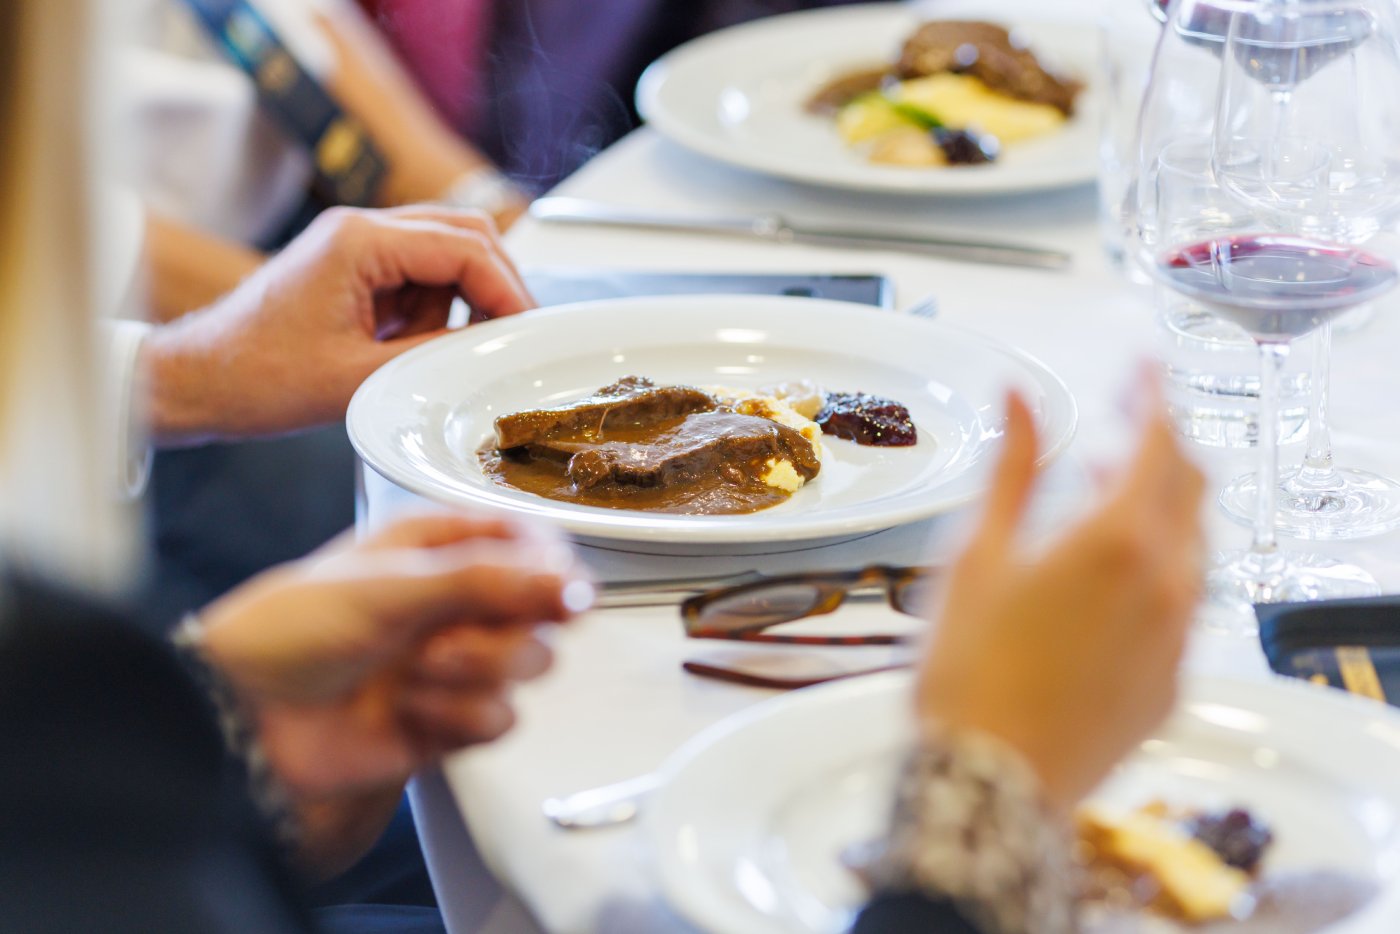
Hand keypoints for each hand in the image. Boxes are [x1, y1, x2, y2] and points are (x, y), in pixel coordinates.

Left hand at [143, 206, 533, 444]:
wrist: (197, 382)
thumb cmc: (255, 377)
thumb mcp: (359, 379)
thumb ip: (436, 357)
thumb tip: (494, 350)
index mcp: (358, 240)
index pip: (464, 247)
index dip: (506, 289)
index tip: (527, 330)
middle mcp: (359, 229)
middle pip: (464, 234)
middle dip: (496, 285)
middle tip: (512, 335)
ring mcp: (356, 246)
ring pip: (446, 255)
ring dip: (461, 302)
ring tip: (437, 351)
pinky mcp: (354, 270)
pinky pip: (419, 278)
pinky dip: (433, 311)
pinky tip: (409, 347)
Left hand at [195, 511, 590, 799]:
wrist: (243, 719)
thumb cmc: (289, 630)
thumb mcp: (390, 585)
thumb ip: (487, 579)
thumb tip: (567, 579)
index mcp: (442, 547)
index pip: (533, 544)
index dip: (552, 568)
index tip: (554, 592)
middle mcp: (457, 601)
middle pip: (543, 611)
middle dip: (502, 631)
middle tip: (447, 637)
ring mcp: (456, 662)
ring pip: (529, 666)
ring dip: (474, 673)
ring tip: (416, 673)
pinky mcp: (451, 719)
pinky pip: (500, 720)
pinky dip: (456, 717)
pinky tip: (409, 710)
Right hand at [916, 380, 1204, 812]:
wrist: (991, 780)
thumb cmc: (969, 670)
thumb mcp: (975, 553)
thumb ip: (1011, 468)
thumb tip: (1018, 397)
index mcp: (1116, 539)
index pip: (1159, 439)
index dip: (1151, 393)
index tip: (1139, 366)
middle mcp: (1167, 581)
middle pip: (1189, 484)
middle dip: (1161, 441)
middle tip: (1120, 421)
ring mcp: (1179, 635)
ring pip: (1194, 543)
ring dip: (1161, 504)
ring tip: (1103, 492)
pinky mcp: (1173, 679)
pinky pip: (1186, 602)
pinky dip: (1160, 565)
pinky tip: (1111, 574)